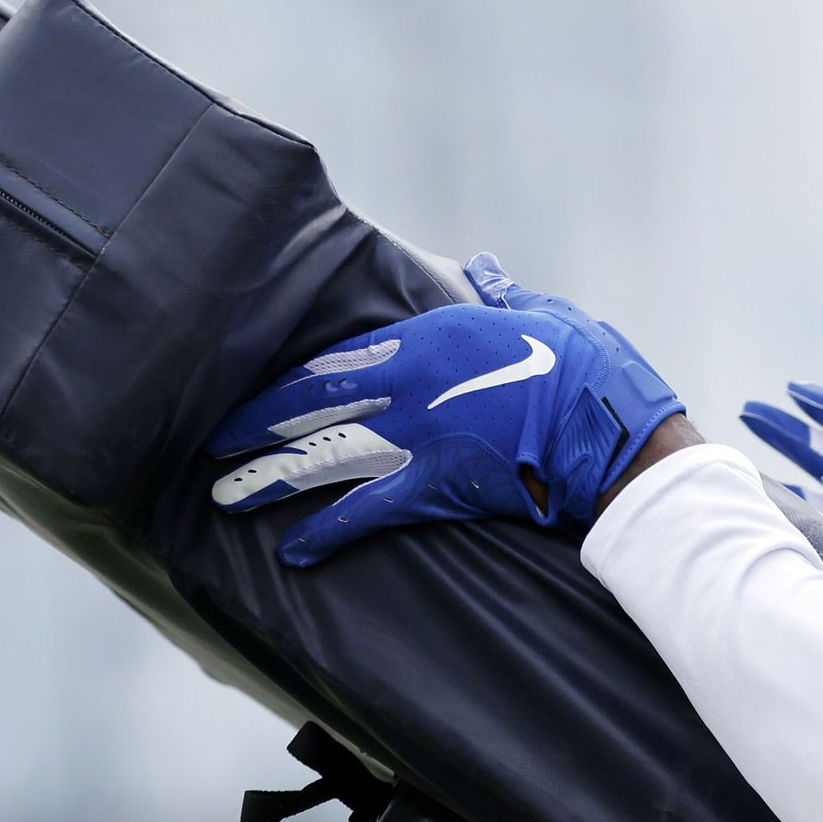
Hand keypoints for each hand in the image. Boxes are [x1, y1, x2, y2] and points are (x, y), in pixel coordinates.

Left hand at [208, 255, 685, 565]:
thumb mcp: (540, 312)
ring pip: (325, 457)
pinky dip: (326, 532)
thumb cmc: (586, 365)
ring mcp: (417, 439)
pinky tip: (292, 551)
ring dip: (271, 479)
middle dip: (257, 425)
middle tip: (211, 443)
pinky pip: (367, 513)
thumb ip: (499, 295)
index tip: (254, 394)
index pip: (338, 360)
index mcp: (428, 339)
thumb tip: (483, 270)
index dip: (288, 381)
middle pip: (313, 405)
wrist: (611, 429)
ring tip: (227, 496)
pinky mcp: (438, 489)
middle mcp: (408, 386)